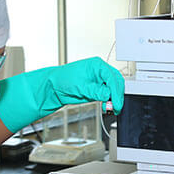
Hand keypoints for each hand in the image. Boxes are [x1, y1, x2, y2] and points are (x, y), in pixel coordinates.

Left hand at [0, 57, 124, 132]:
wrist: (55, 88)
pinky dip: (110, 102)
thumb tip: (108, 95)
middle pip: (116, 82)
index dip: (116, 91)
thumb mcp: (80, 86)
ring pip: (114, 89)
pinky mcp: (98, 89)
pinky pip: (109, 95)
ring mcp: (100, 80)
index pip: (112, 77)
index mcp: (97, 65)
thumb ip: (96, 91)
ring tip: (110, 108)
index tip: (116, 102)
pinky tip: (107, 107)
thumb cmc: (63, 80)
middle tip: (116, 107)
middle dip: (118, 95)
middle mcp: (100, 72)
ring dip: (115, 99)